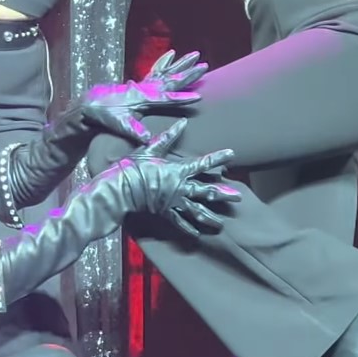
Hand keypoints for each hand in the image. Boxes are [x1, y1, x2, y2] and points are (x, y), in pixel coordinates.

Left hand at [84, 49, 207, 142]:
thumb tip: (147, 138)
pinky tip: (172, 53)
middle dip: (189, 73)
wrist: (91, 102)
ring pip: (167, 71)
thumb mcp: (119, 124)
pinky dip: (165, 62)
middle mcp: (146, 88)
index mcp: (143, 98)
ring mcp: (144, 84)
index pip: (167, 98)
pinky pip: (156, 70)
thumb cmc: (105, 114)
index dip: (182, 98)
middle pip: (172, 79)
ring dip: (182, 63)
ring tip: (195, 54)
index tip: (197, 96)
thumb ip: (134, 129)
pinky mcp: (141, 83)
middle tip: (204, 66)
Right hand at [122, 120, 239, 237]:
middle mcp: (180, 188)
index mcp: (178, 170)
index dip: (218, 158)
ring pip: (196, 211)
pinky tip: (197, 234)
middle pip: (206, 191)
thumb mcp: (151, 149)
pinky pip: (179, 222)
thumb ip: (168, 137)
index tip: (232, 154)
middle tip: (239, 197)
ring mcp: (173, 202)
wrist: (119, 189)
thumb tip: (183, 122)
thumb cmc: (134, 166)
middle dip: (223, 194)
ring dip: (210, 217)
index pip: (203, 163)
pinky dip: (188, 228)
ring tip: (221, 224)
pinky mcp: (164, 213)